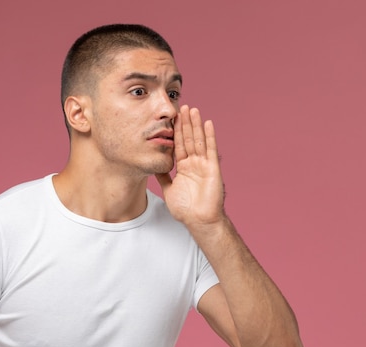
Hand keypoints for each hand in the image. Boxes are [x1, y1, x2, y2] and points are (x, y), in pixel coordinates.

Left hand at [155, 105, 224, 227]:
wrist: (198, 220)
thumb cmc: (185, 209)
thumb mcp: (168, 189)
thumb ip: (162, 177)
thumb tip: (153, 166)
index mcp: (183, 167)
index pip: (178, 145)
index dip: (174, 132)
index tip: (171, 118)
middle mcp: (194, 163)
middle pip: (188, 139)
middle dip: (185, 123)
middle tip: (182, 106)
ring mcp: (204, 164)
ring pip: (198, 140)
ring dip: (195, 125)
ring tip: (192, 109)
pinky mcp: (212, 168)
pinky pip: (210, 149)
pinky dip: (209, 136)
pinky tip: (207, 123)